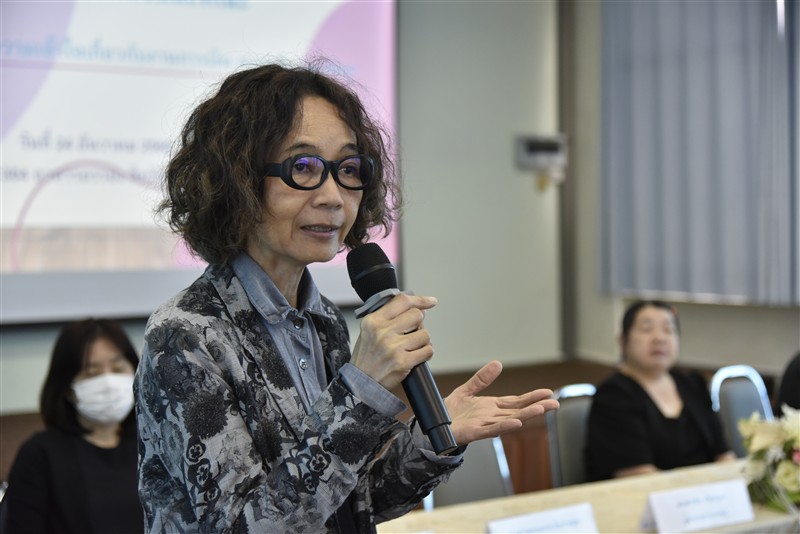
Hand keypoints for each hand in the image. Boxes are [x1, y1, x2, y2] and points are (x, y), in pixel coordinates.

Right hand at [351, 293, 438, 390]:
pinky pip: (427, 351)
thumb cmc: (367, 356)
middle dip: (419, 323)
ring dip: (423, 340)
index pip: (402, 301)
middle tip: (413, 331)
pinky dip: (425, 353)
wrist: (360, 384)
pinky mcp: (403, 362)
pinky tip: (416, 356)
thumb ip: (388, 316)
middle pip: (416, 315)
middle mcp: (382, 332)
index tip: (431, 302)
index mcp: (373, 320)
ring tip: (412, 346)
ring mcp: (393, 347)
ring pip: (425, 334)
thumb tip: (416, 307)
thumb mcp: (369, 330)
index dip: (420, 300)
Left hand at [444, 360, 558, 444]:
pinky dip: (505, 427)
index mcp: (491, 407)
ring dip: (526, 415)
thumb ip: (482, 379)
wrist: (432, 427)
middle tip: (555, 403)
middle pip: (518, 411)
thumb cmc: (449, 412)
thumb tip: (498, 363)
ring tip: (541, 409)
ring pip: (509, 420)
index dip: (531, 397)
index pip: (516, 401)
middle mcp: (491, 417)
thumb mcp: (467, 390)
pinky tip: (517, 423)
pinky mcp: (474, 433)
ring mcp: (484, 425)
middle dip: (536, 407)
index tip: (548, 393)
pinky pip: (491, 430)